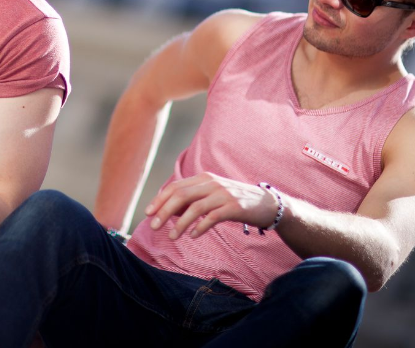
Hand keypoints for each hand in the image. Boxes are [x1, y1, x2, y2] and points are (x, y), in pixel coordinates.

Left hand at [143, 173, 278, 239]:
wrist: (266, 203)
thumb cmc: (233, 201)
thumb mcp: (210, 196)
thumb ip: (191, 201)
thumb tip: (168, 212)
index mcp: (203, 178)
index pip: (175, 187)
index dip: (159, 200)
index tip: (147, 213)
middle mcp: (211, 183)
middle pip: (181, 195)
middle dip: (164, 211)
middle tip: (153, 226)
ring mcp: (223, 194)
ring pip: (195, 207)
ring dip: (180, 223)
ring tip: (172, 237)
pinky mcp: (234, 207)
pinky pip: (212, 217)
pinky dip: (200, 227)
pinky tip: (192, 236)